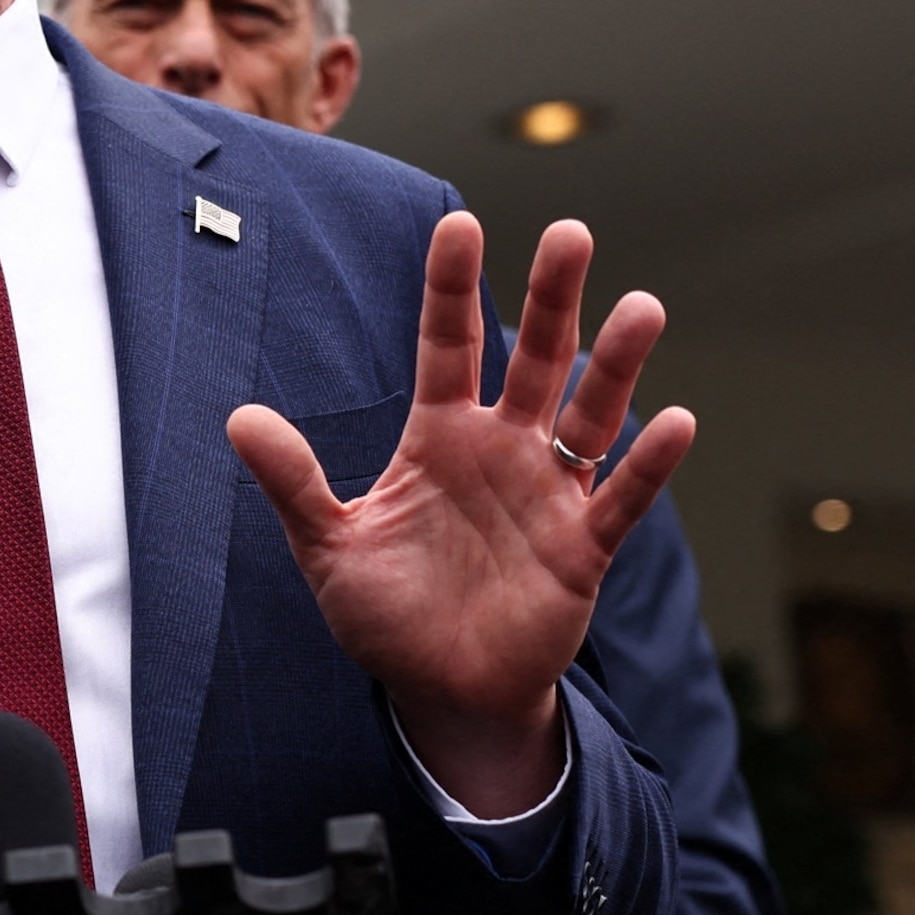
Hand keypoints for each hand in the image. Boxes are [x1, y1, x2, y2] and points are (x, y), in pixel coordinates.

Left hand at [228, 214, 693, 815]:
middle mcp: (501, 451)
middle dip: (552, 298)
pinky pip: (621, 500)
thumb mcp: (328, 546)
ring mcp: (548, 495)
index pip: (447, 345)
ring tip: (643, 305)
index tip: (460, 223)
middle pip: (532, 359)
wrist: (439, 690)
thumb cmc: (386, 613)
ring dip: (617, 365)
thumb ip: (293, 482)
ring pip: (590, 415)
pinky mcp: (581, 550)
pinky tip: (676, 421)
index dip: (451, 288)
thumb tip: (238, 417)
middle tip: (570, 233)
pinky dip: (649, 464)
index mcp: (438, 438)